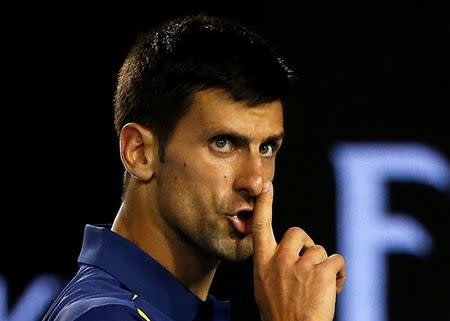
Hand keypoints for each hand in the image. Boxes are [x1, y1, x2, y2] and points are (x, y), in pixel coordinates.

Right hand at [251, 181, 345, 320]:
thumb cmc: (280, 315)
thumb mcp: (264, 287)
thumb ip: (272, 267)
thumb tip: (286, 256)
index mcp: (263, 264)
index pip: (260, 227)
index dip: (264, 205)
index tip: (267, 187)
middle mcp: (280, 260)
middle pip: (297, 232)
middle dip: (306, 243)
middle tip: (309, 262)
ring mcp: (301, 266)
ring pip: (319, 250)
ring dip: (323, 265)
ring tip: (321, 286)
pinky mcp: (322, 272)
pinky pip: (337, 259)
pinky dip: (340, 272)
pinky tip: (336, 286)